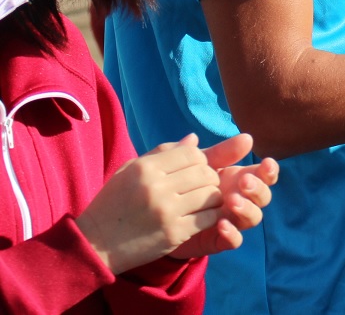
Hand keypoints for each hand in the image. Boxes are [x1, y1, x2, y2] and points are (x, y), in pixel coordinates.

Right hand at [76, 134, 223, 273]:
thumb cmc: (112, 204)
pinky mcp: (174, 234)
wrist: (94, 245)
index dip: (200, 161)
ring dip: (212, 198)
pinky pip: (209, 218)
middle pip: (206, 172)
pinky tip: (199, 218)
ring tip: (202, 203)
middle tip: (201, 188)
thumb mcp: (128, 171)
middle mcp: (156, 187)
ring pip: (212, 194)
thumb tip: (194, 138)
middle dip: (210, 179)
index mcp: (145, 168)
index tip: (194, 171)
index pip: (193, 153)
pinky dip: (210, 217)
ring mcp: (166, 211)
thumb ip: (162, 153)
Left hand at [170, 134, 278, 259]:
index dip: (270, 170)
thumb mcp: (197, 166)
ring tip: (232, 201)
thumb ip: (217, 153)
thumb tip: (246, 137)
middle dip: (258, 188)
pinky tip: (222, 225)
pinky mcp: (219, 240)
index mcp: (240, 179)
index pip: (264, 175)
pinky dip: (232, 234)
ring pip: (253, 218)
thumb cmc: (182, 186)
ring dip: (247, 209)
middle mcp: (242, 200)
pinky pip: (234, 241)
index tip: (266, 162)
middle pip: (264, 196)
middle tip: (244, 182)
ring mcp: (232, 220)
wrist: (156, 217)